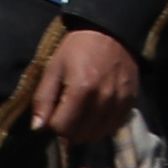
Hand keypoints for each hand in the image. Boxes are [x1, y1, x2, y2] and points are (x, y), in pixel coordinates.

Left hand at [23, 18, 140, 152]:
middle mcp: (103, 99)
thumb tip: (37, 128)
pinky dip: (101, 125)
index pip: (62, 128)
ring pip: (96, 135)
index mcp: (81, 89)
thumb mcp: (54, 67)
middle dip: (68, 129)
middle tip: (67, 113)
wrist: (111, 31)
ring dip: (85, 130)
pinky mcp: (130, 103)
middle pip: (79, 135)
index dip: (53, 123)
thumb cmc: (78, 48)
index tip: (54, 112)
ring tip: (82, 113)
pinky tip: (97, 111)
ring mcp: (119, 102)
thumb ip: (43, 99)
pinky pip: (112, 128)